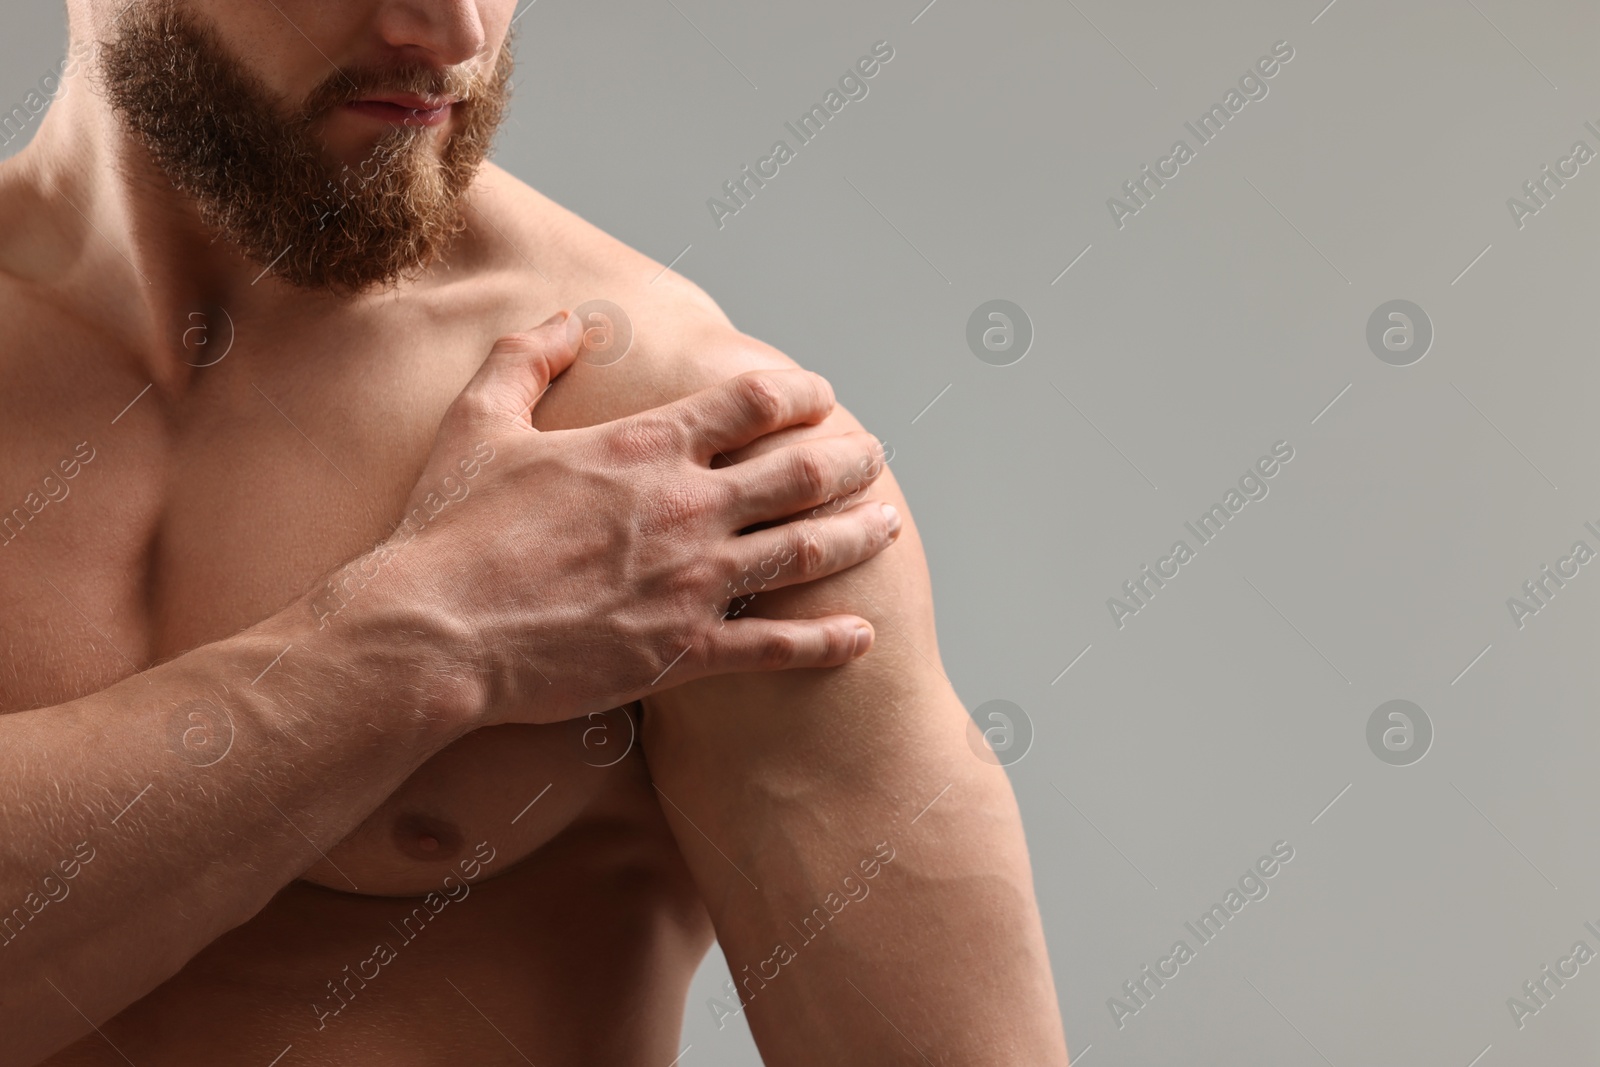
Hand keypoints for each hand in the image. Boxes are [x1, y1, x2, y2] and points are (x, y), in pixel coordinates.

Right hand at [383, 311, 898, 726]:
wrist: (433, 632)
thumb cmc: (450, 527)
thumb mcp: (480, 419)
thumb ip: (528, 356)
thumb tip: (571, 317)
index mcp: (645, 448)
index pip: (754, 402)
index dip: (800, 393)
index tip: (822, 395)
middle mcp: (686, 507)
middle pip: (802, 472)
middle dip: (850, 459)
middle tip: (875, 456)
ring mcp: (693, 582)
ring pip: (807, 551)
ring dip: (858, 534)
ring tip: (889, 524)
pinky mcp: (683, 651)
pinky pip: (776, 646)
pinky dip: (827, 640)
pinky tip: (864, 634)